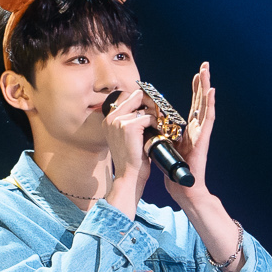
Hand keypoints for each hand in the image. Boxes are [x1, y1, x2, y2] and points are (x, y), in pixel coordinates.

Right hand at [100, 90, 151, 216]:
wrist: (129, 176)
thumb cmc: (132, 159)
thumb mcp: (128, 137)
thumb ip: (132, 121)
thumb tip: (150, 107)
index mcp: (109, 120)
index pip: (130, 97)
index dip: (145, 100)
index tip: (155, 107)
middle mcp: (111, 118)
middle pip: (138, 96)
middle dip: (153, 102)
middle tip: (162, 112)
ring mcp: (119, 121)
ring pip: (146, 107)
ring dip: (157, 116)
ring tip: (161, 126)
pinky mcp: (129, 126)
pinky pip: (149, 118)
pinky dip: (156, 125)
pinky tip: (157, 134)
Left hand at [170, 62, 215, 202]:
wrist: (183, 184)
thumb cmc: (173, 168)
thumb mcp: (165, 144)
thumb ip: (163, 133)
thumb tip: (151, 123)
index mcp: (189, 129)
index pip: (193, 104)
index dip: (195, 89)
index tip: (196, 74)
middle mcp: (197, 128)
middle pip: (201, 101)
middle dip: (202, 83)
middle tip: (205, 66)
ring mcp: (201, 132)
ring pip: (206, 105)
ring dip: (206, 88)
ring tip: (207, 72)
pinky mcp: (203, 139)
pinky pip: (207, 118)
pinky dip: (210, 104)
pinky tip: (211, 92)